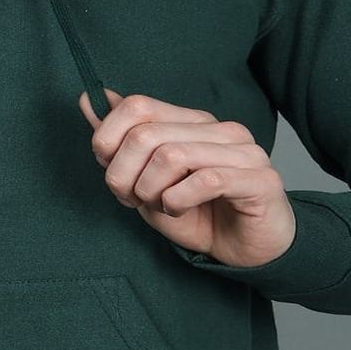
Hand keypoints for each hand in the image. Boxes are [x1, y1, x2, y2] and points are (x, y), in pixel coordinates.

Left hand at [79, 87, 295, 266]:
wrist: (249, 251)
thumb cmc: (200, 214)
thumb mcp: (147, 180)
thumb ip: (120, 142)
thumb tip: (90, 98)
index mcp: (193, 122)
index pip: (138, 106)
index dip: (109, 139)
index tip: (109, 168)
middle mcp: (220, 129)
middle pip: (146, 134)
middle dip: (124, 174)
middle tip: (132, 199)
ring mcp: (243, 152)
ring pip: (172, 156)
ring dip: (151, 191)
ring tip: (159, 206)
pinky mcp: (260, 179)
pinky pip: (206, 180)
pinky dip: (179, 200)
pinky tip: (179, 209)